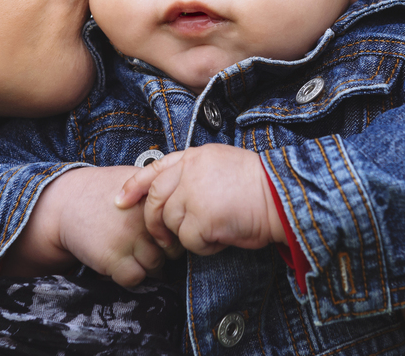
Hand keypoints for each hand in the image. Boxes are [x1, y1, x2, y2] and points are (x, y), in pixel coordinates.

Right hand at [2, 165, 169, 287]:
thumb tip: (189, 207)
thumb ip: (160, 191)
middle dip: (163, 250)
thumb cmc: (103, 191)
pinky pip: (135, 278)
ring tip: (130, 251)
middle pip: (173, 248)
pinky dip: (129, 275)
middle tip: (145, 242)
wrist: (65, 203)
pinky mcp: (112, 258)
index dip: (173, 231)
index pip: (180, 226)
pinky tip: (118, 261)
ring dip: (147, 264)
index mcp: (153, 197)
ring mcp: (129, 239)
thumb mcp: (134, 179)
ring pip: (156, 265)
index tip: (160, 231)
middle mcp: (144, 218)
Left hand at [115, 144, 285, 255]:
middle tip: (164, 240)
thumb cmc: (259, 187)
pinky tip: (222, 238)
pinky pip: (189, 241)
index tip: (120, 201)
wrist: (284, 197)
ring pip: (171, 223)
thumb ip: (194, 175)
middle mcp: (190, 170)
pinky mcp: (201, 217)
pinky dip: (204, 247)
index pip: (155, 168)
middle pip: (155, 200)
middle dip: (154, 223)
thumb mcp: (221, 167)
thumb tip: (171, 199)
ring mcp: (193, 192)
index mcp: (195, 156)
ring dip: (188, 236)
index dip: (134, 185)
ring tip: (213, 232)